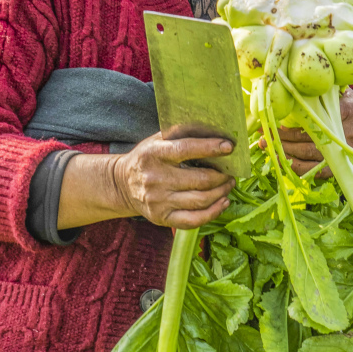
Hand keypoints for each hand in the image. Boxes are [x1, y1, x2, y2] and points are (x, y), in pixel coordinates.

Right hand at [111, 135, 233, 228]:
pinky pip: (194, 220)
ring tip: (228, 184)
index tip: (229, 147)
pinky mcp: (162, 218)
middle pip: (200, 180)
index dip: (210, 147)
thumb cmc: (148, 157)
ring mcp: (158, 201)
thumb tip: (216, 131)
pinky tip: (223, 203)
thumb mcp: (158, 139)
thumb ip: (183, 133)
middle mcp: (155, 178)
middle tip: (231, 172)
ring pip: (200, 200)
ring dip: (221, 192)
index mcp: (155, 154)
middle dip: (222, 176)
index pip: (185, 149)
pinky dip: (213, 212)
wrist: (122, 184)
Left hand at [275, 88, 352, 176]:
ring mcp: (343, 152)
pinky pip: (314, 170)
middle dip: (283, 137)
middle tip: (264, 134)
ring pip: (308, 154)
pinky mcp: (340, 168)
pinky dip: (296, 167)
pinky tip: (282, 162)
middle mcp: (347, 132)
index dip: (294, 115)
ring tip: (267, 146)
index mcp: (350, 111)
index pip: (318, 113)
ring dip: (285, 151)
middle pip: (308, 135)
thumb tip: (307, 80)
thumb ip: (334, 91)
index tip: (276, 115)